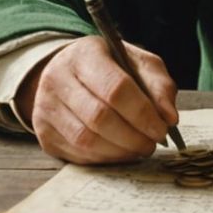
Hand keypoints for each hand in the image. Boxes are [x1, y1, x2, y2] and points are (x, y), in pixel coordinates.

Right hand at [16, 35, 179, 164]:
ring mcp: (46, 108)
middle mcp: (57, 79)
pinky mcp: (43, 134)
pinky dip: (105, 158)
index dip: (142, 113)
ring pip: (86, 140)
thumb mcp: (138, 63)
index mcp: (84, 54)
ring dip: (120, 151)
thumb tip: (169, 118)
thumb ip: (159, 86)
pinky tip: (120, 152)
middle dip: (133, 136)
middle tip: (152, 144)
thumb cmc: (110, 67)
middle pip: (99, 117)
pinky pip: (77, 154)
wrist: (68, 72)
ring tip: (140, 149)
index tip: (162, 129)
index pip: (115, 88)